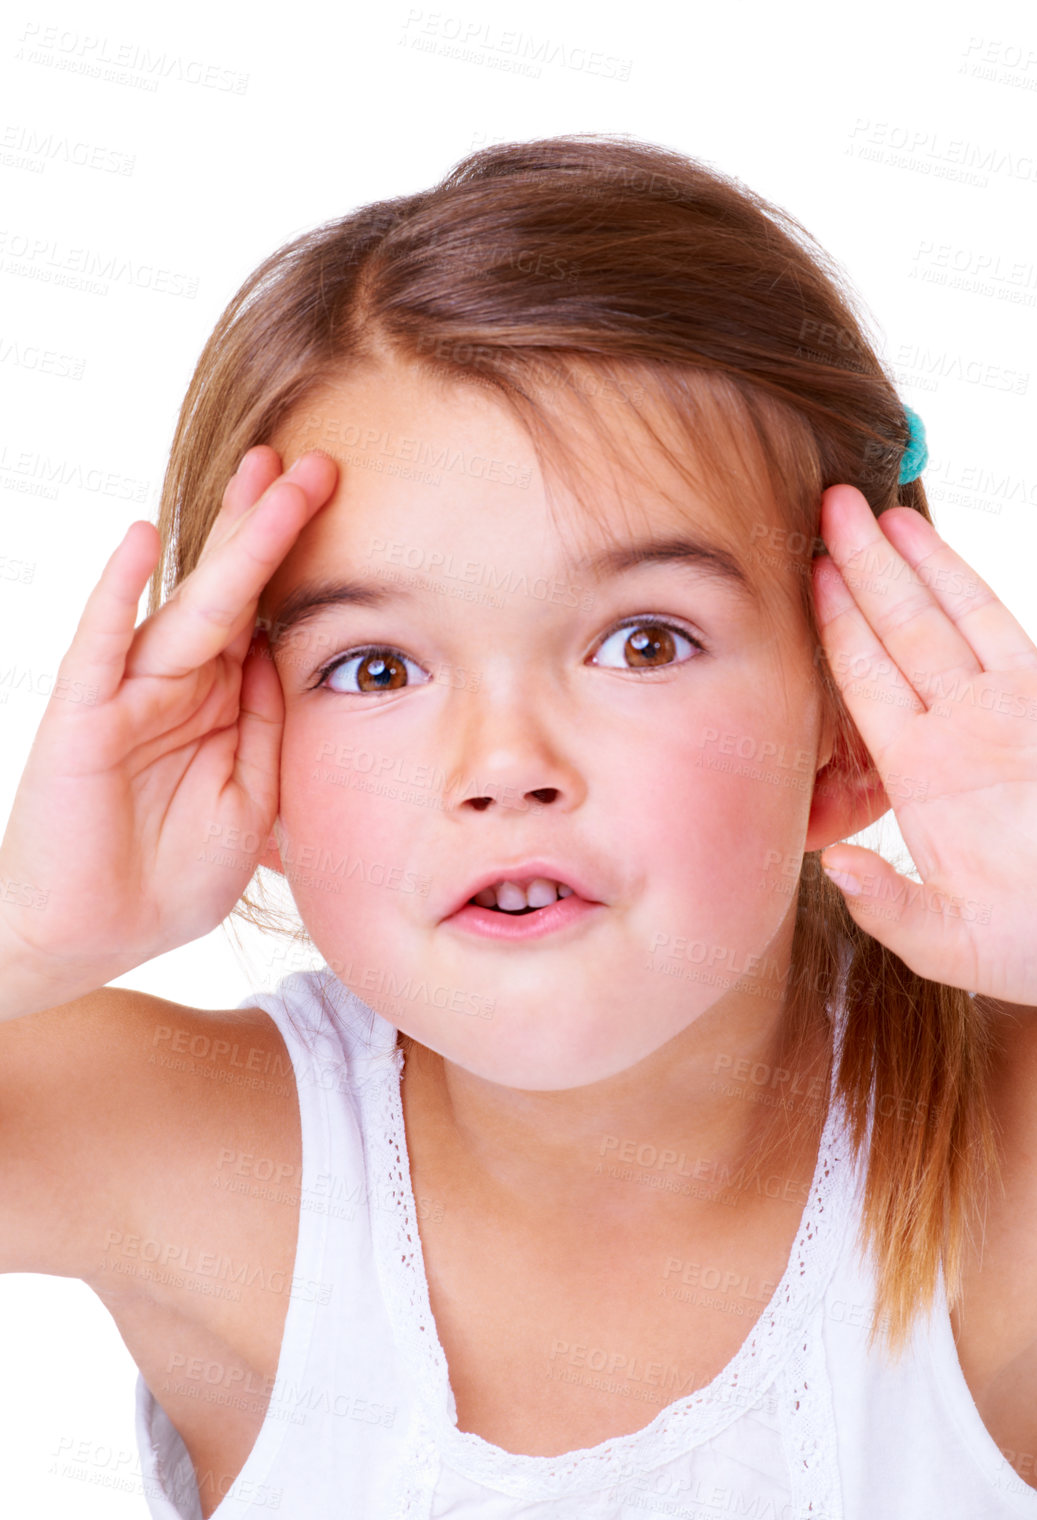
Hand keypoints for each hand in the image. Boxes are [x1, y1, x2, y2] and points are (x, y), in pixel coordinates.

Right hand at [0, 446, 337, 1009]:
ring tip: (261, 476)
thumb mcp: (254, 803)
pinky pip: (102, 644)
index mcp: (223, 703)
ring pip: (189, 603)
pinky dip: (119, 593)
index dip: (300, 563)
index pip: (267, 616)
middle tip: (315, 461)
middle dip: (273, 524)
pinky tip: (143, 542)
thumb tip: (294, 661)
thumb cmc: (172, 873)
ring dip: (227, 542)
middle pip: (234, 589)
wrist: (94, 933)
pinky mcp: (86, 716)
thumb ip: (271, 731)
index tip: (343, 506)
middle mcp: (181, 684)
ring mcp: (131, 693)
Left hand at [811, 483, 1036, 1023]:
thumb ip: (887, 906)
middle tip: (835, 504)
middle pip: (910, 628)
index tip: (808, 567)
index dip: (838, 622)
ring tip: (903, 513)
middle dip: (871, 568)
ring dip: (946, 563)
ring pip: (984, 613)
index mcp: (927, 769)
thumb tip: (832, 864)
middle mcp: (974, 724)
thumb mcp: (951, 943)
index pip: (868, 677)